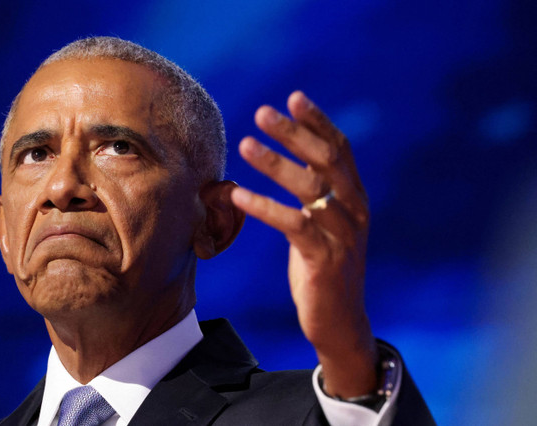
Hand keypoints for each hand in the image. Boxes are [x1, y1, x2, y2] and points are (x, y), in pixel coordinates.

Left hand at [231, 91, 378, 396]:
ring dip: (274, 163)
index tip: (293, 98)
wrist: (340, 321)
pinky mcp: (325, 258)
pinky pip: (292, 224)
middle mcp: (354, 210)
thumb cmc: (323, 267)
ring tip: (244, 145)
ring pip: (309, 188)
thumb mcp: (321, 224)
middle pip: (325, 160)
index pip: (340, 149)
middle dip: (294, 133)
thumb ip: (314, 193)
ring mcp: (342, 234)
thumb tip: (288, 160)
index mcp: (354, 198)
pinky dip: (264, 206)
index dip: (318, 121)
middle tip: (262, 113)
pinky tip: (238, 193)